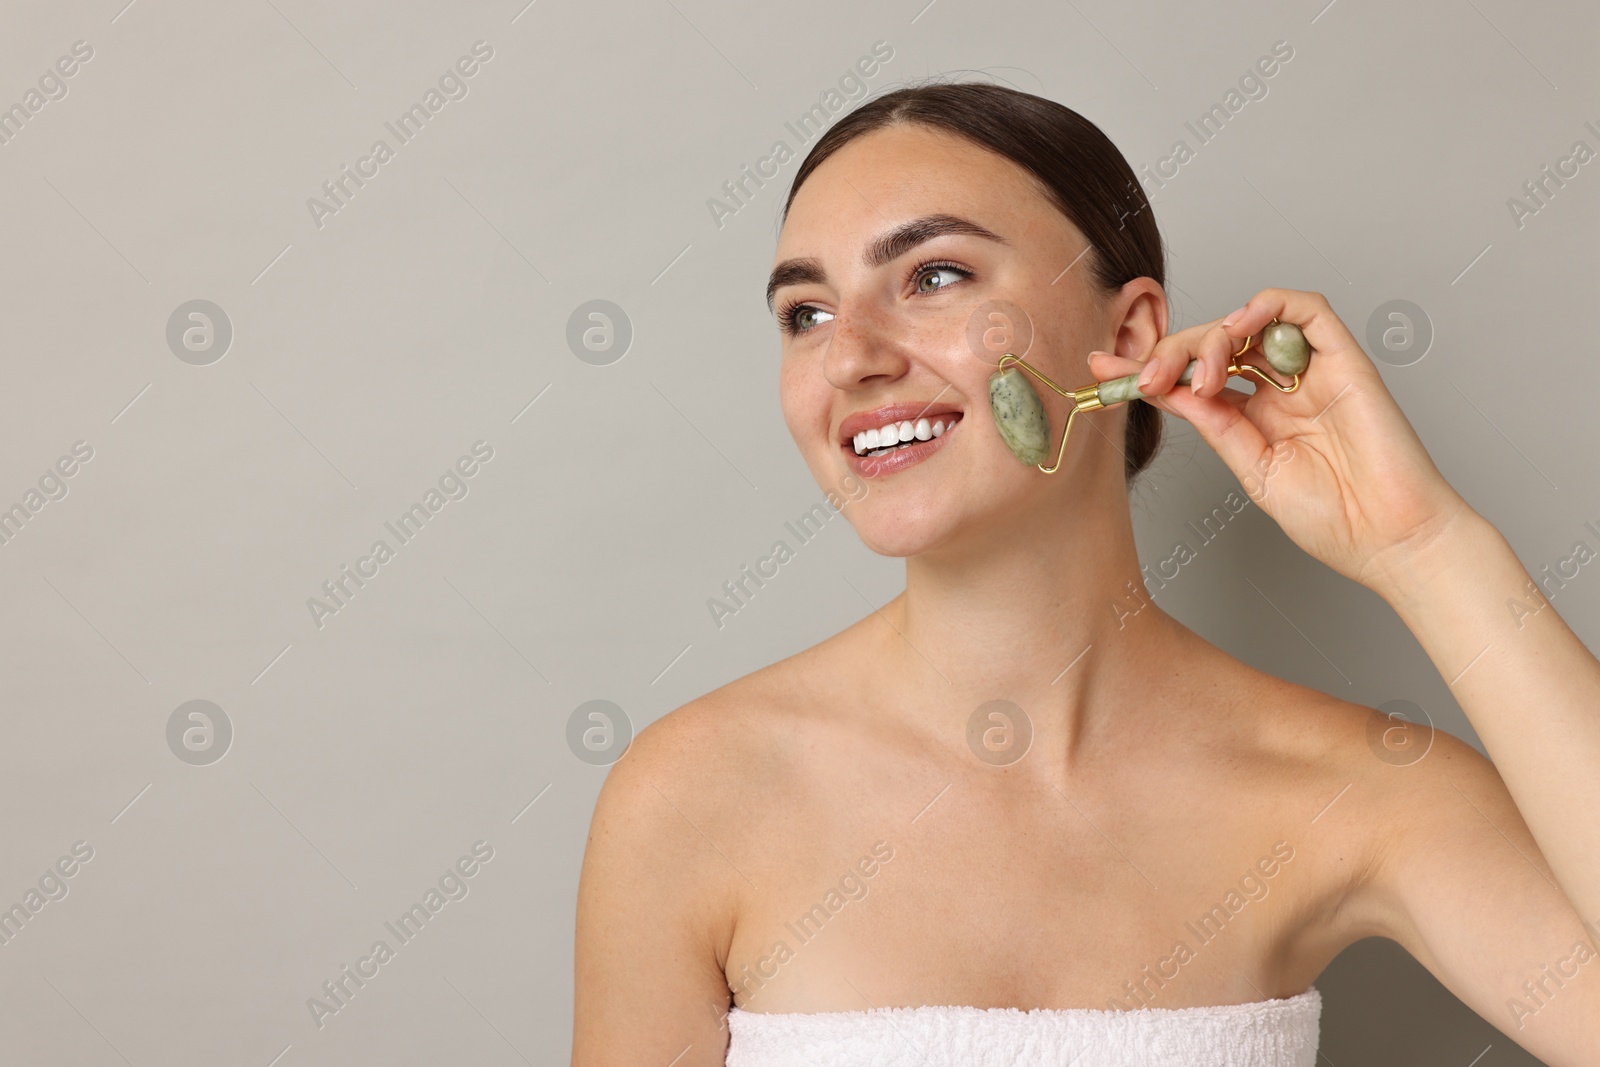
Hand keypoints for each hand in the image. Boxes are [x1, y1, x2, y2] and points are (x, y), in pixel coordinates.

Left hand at [1088, 288, 1481, 596]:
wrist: (1391, 541)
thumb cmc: (1335, 519)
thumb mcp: (1251, 468)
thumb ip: (1213, 423)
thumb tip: (1163, 390)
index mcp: (1256, 416)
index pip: (1194, 375)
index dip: (1148, 367)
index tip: (1102, 368)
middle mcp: (1281, 388)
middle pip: (1215, 343)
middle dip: (1170, 353)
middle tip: (1144, 379)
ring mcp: (1312, 371)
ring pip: (1250, 321)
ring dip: (1211, 338)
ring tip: (1197, 377)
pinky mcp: (1345, 360)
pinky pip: (1305, 308)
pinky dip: (1264, 308)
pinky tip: (1235, 332)